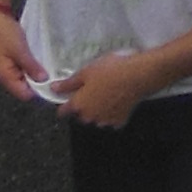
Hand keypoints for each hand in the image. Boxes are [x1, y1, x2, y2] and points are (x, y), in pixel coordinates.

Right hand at [0, 7, 45, 105]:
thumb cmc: (3, 33)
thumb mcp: (20, 50)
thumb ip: (31, 66)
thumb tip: (44, 80)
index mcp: (4, 77)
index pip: (24, 94)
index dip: (39, 91)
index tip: (54, 83)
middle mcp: (5, 77)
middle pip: (25, 88)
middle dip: (39, 83)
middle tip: (56, 74)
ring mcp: (8, 69)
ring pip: (26, 78)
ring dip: (37, 73)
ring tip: (52, 67)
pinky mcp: (11, 60)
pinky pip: (24, 69)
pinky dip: (33, 66)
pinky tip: (43, 60)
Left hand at [49, 45, 167, 129]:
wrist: (138, 76)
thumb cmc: (110, 70)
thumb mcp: (87, 71)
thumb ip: (69, 83)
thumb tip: (53, 89)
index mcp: (79, 105)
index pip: (63, 111)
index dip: (63, 104)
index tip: (68, 97)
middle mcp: (90, 117)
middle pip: (81, 114)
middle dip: (84, 105)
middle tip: (93, 88)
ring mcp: (105, 121)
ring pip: (96, 117)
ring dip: (98, 109)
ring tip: (107, 92)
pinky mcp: (120, 121)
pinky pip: (111, 118)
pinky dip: (112, 111)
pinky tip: (118, 99)